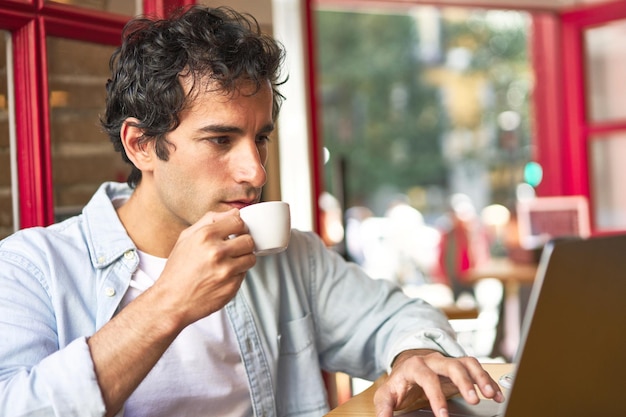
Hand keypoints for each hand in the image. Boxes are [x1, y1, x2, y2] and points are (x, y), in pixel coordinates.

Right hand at [152, 209, 256, 325]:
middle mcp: (217, 252)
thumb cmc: (178, 269)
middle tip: (234, 249)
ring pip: (251, 258)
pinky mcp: (232, 287)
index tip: (235, 232)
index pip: (238, 221)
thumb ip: (210, 220)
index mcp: (205, 236)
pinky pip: (245, 275)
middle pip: (248, 240)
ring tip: (229, 263)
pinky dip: (237, 274)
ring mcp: (226, 271)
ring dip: (243, 259)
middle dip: (243, 243)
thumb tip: (234, 212)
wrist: (172, 301)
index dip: (238, 227)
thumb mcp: (186, 237)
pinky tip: (223, 276)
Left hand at [373, 350, 504, 416]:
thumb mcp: (387, 394)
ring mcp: (448, 361)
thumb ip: (384, 407)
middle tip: (474, 399)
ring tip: (490, 394)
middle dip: (464, 381)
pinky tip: (496, 395)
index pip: (426, 378)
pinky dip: (488, 381)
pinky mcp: (459, 366)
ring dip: (480, 377)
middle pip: (451, 365)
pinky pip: (476, 369)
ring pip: (467, 363)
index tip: (443, 415)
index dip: (436, 396)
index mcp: (414, 366)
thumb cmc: (399, 382)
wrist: (406, 365)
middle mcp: (433, 360)